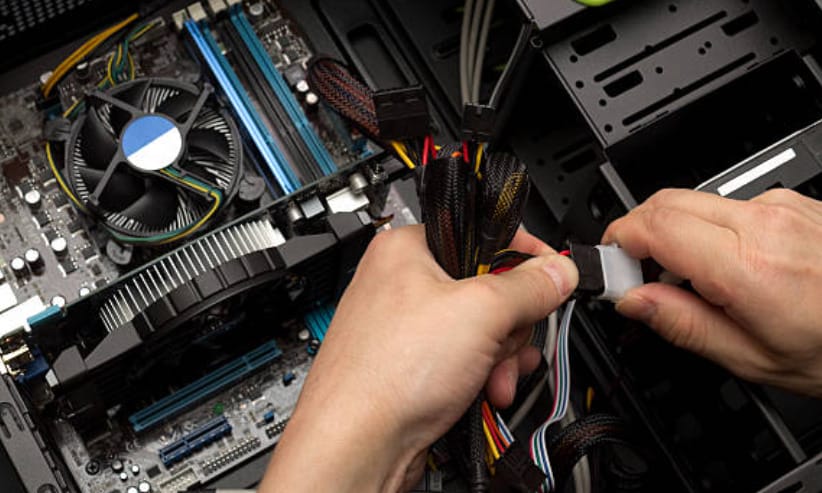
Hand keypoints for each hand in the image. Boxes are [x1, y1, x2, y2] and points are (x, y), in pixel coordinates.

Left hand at [259, 225, 577, 491]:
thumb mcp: (480, 313)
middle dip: (509, 325)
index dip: (524, 254)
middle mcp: (403, 283)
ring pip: (481, 329)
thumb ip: (529, 287)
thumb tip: (558, 270)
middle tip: (504, 341)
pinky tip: (484, 392)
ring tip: (493, 377)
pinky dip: (482, 376)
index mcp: (408, 248)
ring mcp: (407, 328)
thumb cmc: (385, 374)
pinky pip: (464, 359)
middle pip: (489, 287)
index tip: (552, 275)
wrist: (355, 446)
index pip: (483, 234)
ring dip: (500, 357)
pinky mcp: (413, 366)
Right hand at [604, 188, 821, 396]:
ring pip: (693, 199)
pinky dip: (704, 229)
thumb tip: (632, 301)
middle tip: (638, 276)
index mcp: (749, 265)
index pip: (653, 224)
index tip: (612, 271)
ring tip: (686, 278)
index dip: (617, 242)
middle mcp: (765, 222)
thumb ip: (682, 325)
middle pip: (665, 201)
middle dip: (636, 233)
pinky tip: (720, 266)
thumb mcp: (752, 358)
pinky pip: (726, 205)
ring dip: (670, 231)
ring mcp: (781, 206)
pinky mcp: (790, 204)